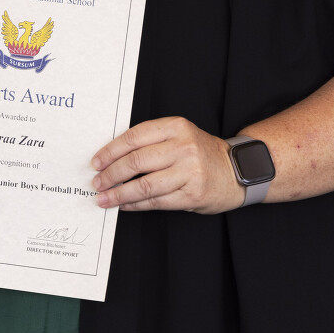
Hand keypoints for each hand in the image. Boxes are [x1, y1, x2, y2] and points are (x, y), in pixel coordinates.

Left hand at [90, 116, 243, 213]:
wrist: (237, 170)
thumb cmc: (200, 152)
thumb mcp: (179, 135)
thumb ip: (150, 141)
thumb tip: (111, 158)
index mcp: (176, 127)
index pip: (133, 138)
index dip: (109, 151)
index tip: (96, 162)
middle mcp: (183, 147)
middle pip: (135, 162)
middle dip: (110, 175)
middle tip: (97, 183)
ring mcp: (189, 172)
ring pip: (143, 185)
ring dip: (118, 194)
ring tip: (104, 198)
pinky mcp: (192, 195)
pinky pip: (155, 202)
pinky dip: (135, 205)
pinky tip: (124, 205)